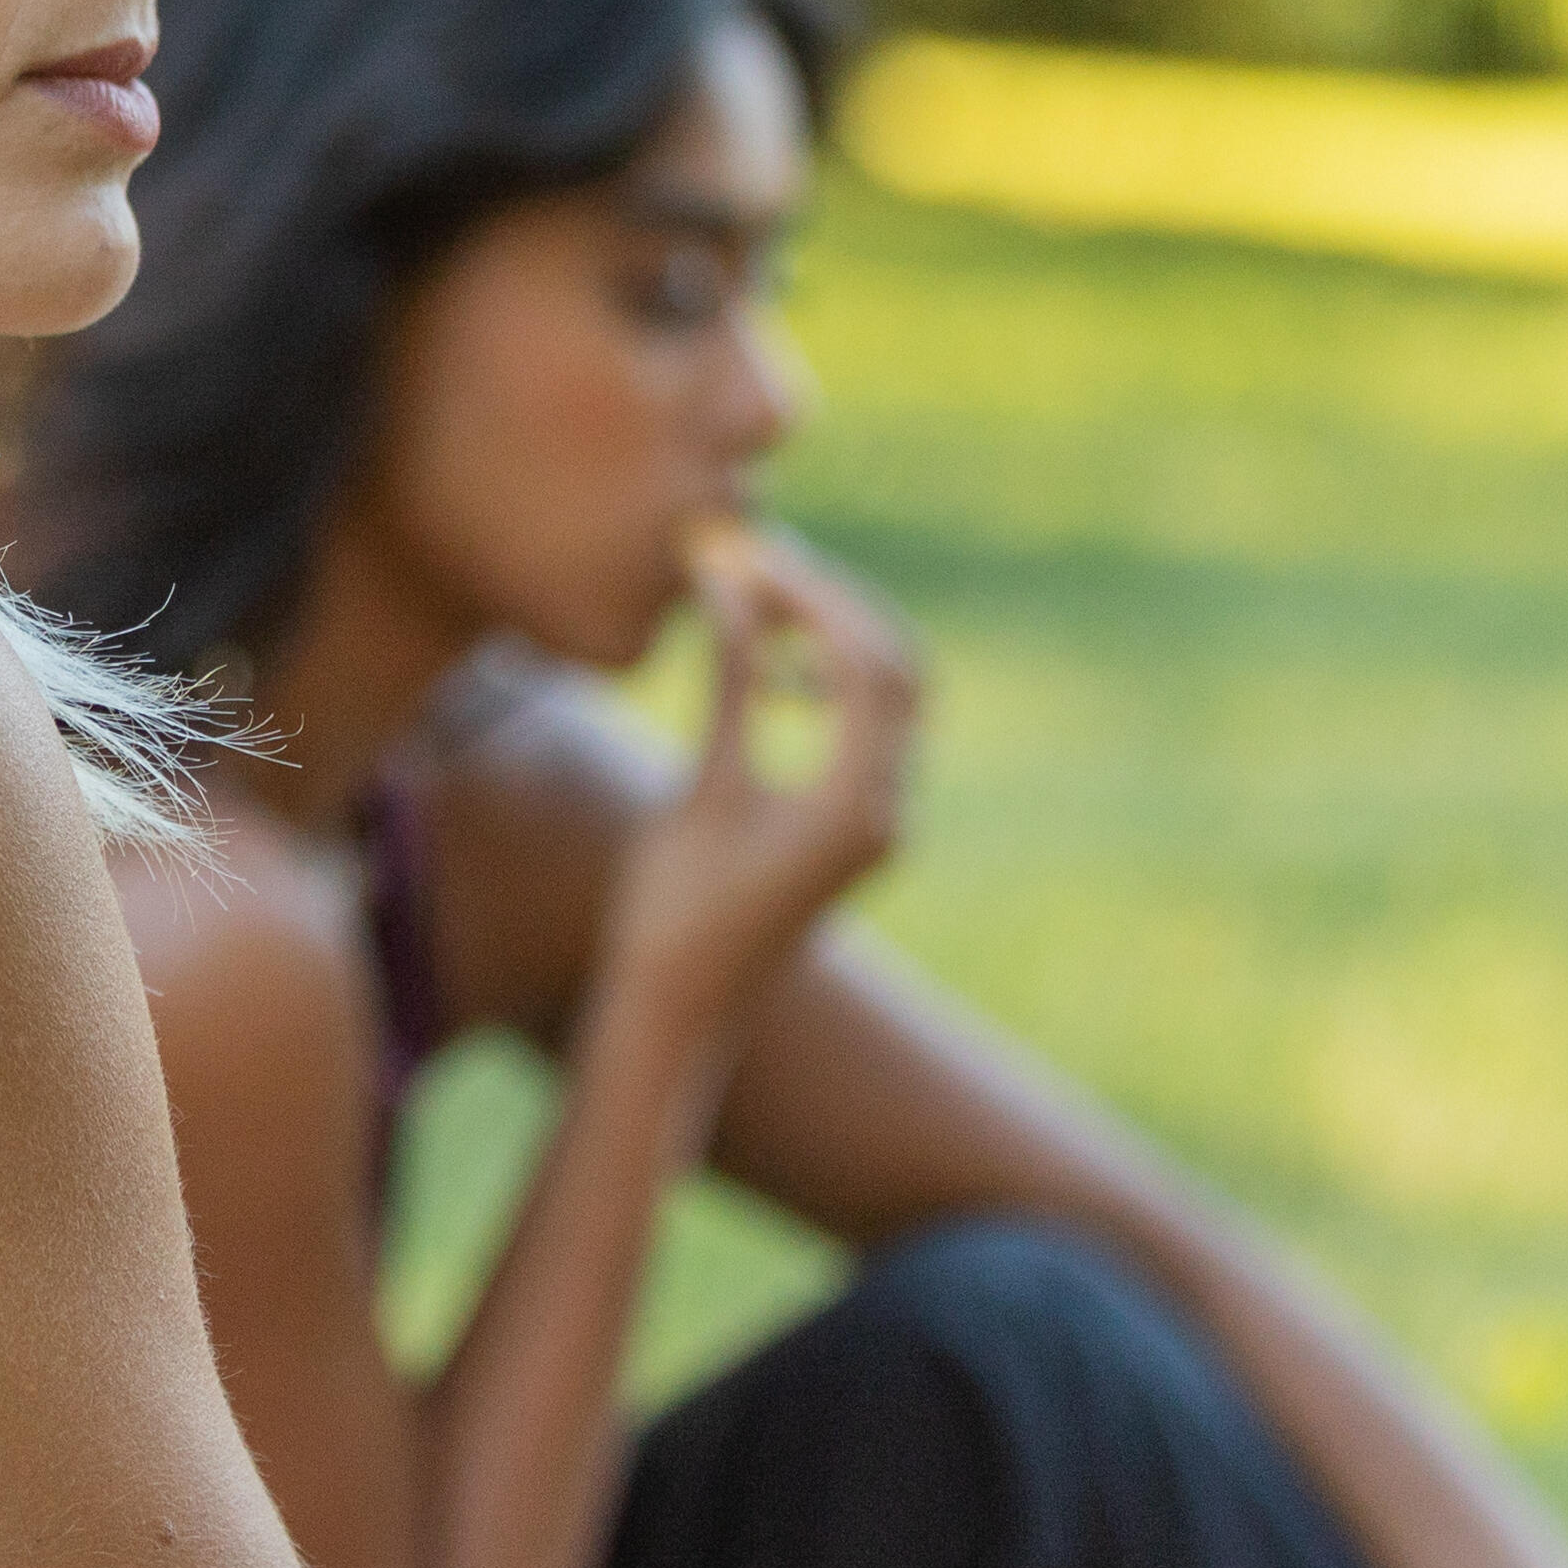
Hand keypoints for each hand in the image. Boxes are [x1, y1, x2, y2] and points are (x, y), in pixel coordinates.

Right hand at [589, 525, 915, 1019]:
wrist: (682, 1011)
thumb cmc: (671, 912)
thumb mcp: (700, 790)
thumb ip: (727, 686)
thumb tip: (727, 586)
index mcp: (855, 806)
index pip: (864, 665)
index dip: (812, 597)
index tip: (752, 556)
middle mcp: (887, 812)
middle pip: (896, 671)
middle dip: (833, 607)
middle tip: (762, 563)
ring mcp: (881, 822)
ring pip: (891, 697)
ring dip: (833, 641)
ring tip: (759, 608)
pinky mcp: (860, 828)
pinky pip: (870, 731)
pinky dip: (830, 685)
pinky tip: (770, 678)